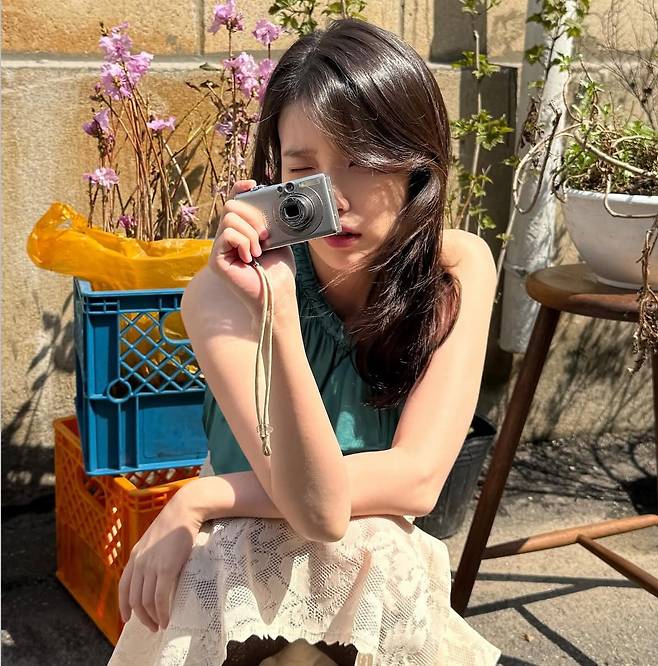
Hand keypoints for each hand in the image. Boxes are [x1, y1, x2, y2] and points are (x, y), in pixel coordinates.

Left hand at [118, 492, 202, 631]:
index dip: (124, 605)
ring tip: (161, 625)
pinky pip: (160, 597)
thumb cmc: (174, 523)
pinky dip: (162, 612)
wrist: (184, 511)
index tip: (127, 618)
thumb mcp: (154, 540)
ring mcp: (151, 566)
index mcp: (135, 556)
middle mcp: (139, 563)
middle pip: (134, 599)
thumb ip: (150, 555)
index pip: (124, 587)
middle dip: (141, 617)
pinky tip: (167, 618)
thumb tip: (154, 573)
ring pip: (146, 601)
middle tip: (151, 626)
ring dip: (153, 618)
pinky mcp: (166, 568)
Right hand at [209, 180, 296, 317]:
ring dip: (251, 233)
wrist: (278, 292)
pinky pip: (227, 234)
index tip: (254, 185)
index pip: (234, 202)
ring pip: (229, 219)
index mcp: (241, 230)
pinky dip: (243, 242)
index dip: (240, 189)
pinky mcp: (216, 260)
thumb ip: (270, 218)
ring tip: (259, 251)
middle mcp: (227, 238)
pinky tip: (250, 258)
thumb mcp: (279, 237)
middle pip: (230, 206)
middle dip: (252, 216)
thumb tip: (268, 198)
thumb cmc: (279, 269)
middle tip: (266, 236)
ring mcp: (220, 249)